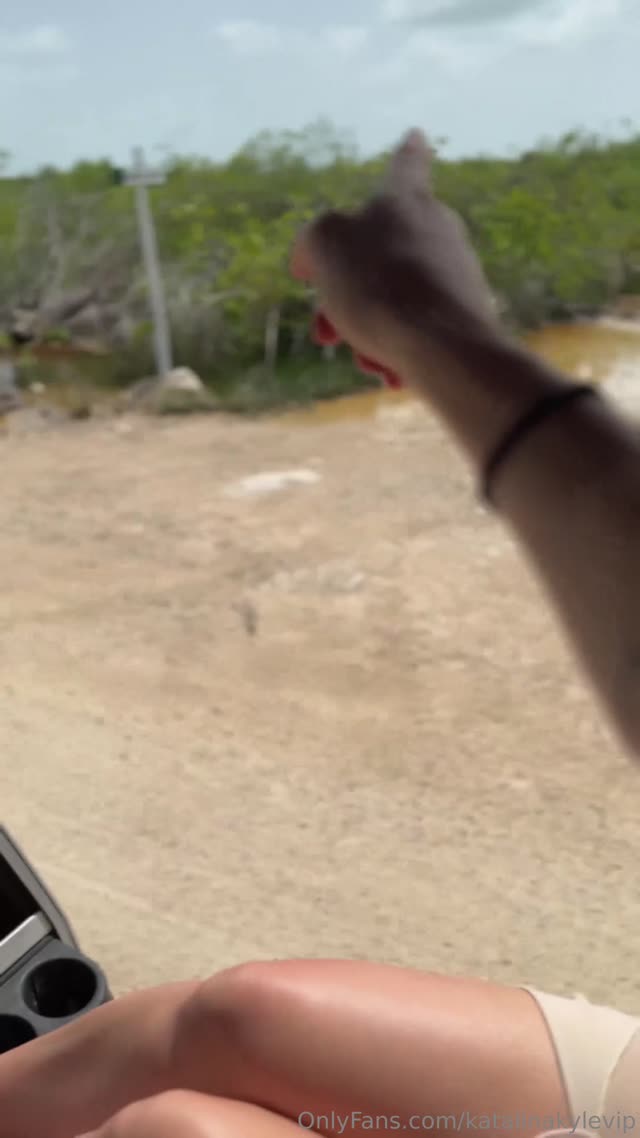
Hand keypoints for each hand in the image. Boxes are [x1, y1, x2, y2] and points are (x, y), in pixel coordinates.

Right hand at [291, 129, 501, 392]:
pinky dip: (396, 350)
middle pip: (379, 255)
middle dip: (343, 294)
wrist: (444, 346)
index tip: (417, 135)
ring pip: (393, 300)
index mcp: (406, 200)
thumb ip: (314, 240)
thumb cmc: (380, 285)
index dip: (405, 152)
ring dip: (365, 331)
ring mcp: (457, 273)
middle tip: (325, 330)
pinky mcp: (467, 316)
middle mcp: (439, 229)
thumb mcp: (325, 246)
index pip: (405, 164)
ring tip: (363, 358)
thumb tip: (313, 258)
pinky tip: (390, 373)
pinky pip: (417, 330)